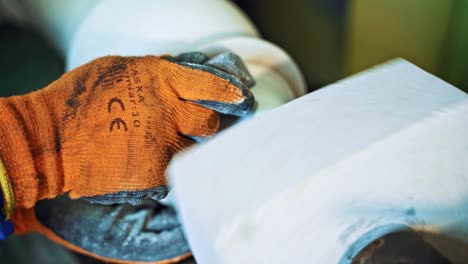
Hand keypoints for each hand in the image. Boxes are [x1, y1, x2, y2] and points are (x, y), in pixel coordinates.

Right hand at [0, 52, 253, 209]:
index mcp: (160, 79)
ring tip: (159, 146)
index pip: (210, 84)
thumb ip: (155, 71)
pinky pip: (174, 171)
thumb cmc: (79, 100)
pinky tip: (144, 163)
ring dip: (184, 147)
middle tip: (192, 126)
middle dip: (204, 124)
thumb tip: (185, 71)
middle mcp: (169, 110)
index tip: (243, 98)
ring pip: (195, 149)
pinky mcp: (156, 173)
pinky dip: (166, 168)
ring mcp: (164, 143)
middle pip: (210, 121)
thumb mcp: (119, 69)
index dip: (230, 91)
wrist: (51, 141)